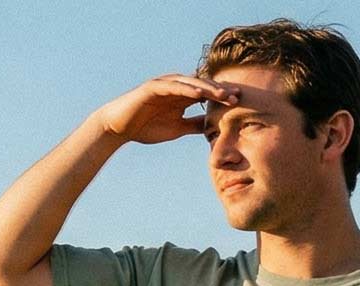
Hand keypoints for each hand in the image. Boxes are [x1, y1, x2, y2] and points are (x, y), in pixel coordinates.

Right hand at [96, 74, 239, 144]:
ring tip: (224, 94)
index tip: (240, 104)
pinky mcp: (153, 87)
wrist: (119, 128)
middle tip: (239, 96)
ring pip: (191, 83)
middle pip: (203, 86)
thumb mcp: (177, 129)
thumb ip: (194, 125)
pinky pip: (173, 86)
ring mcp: (165, 85)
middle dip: (220, 91)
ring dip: (208, 88)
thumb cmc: (147, 127)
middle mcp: (176, 87)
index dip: (223, 98)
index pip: (207, 95)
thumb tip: (212, 128)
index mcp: (182, 97)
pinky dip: (187, 88)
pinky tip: (200, 93)